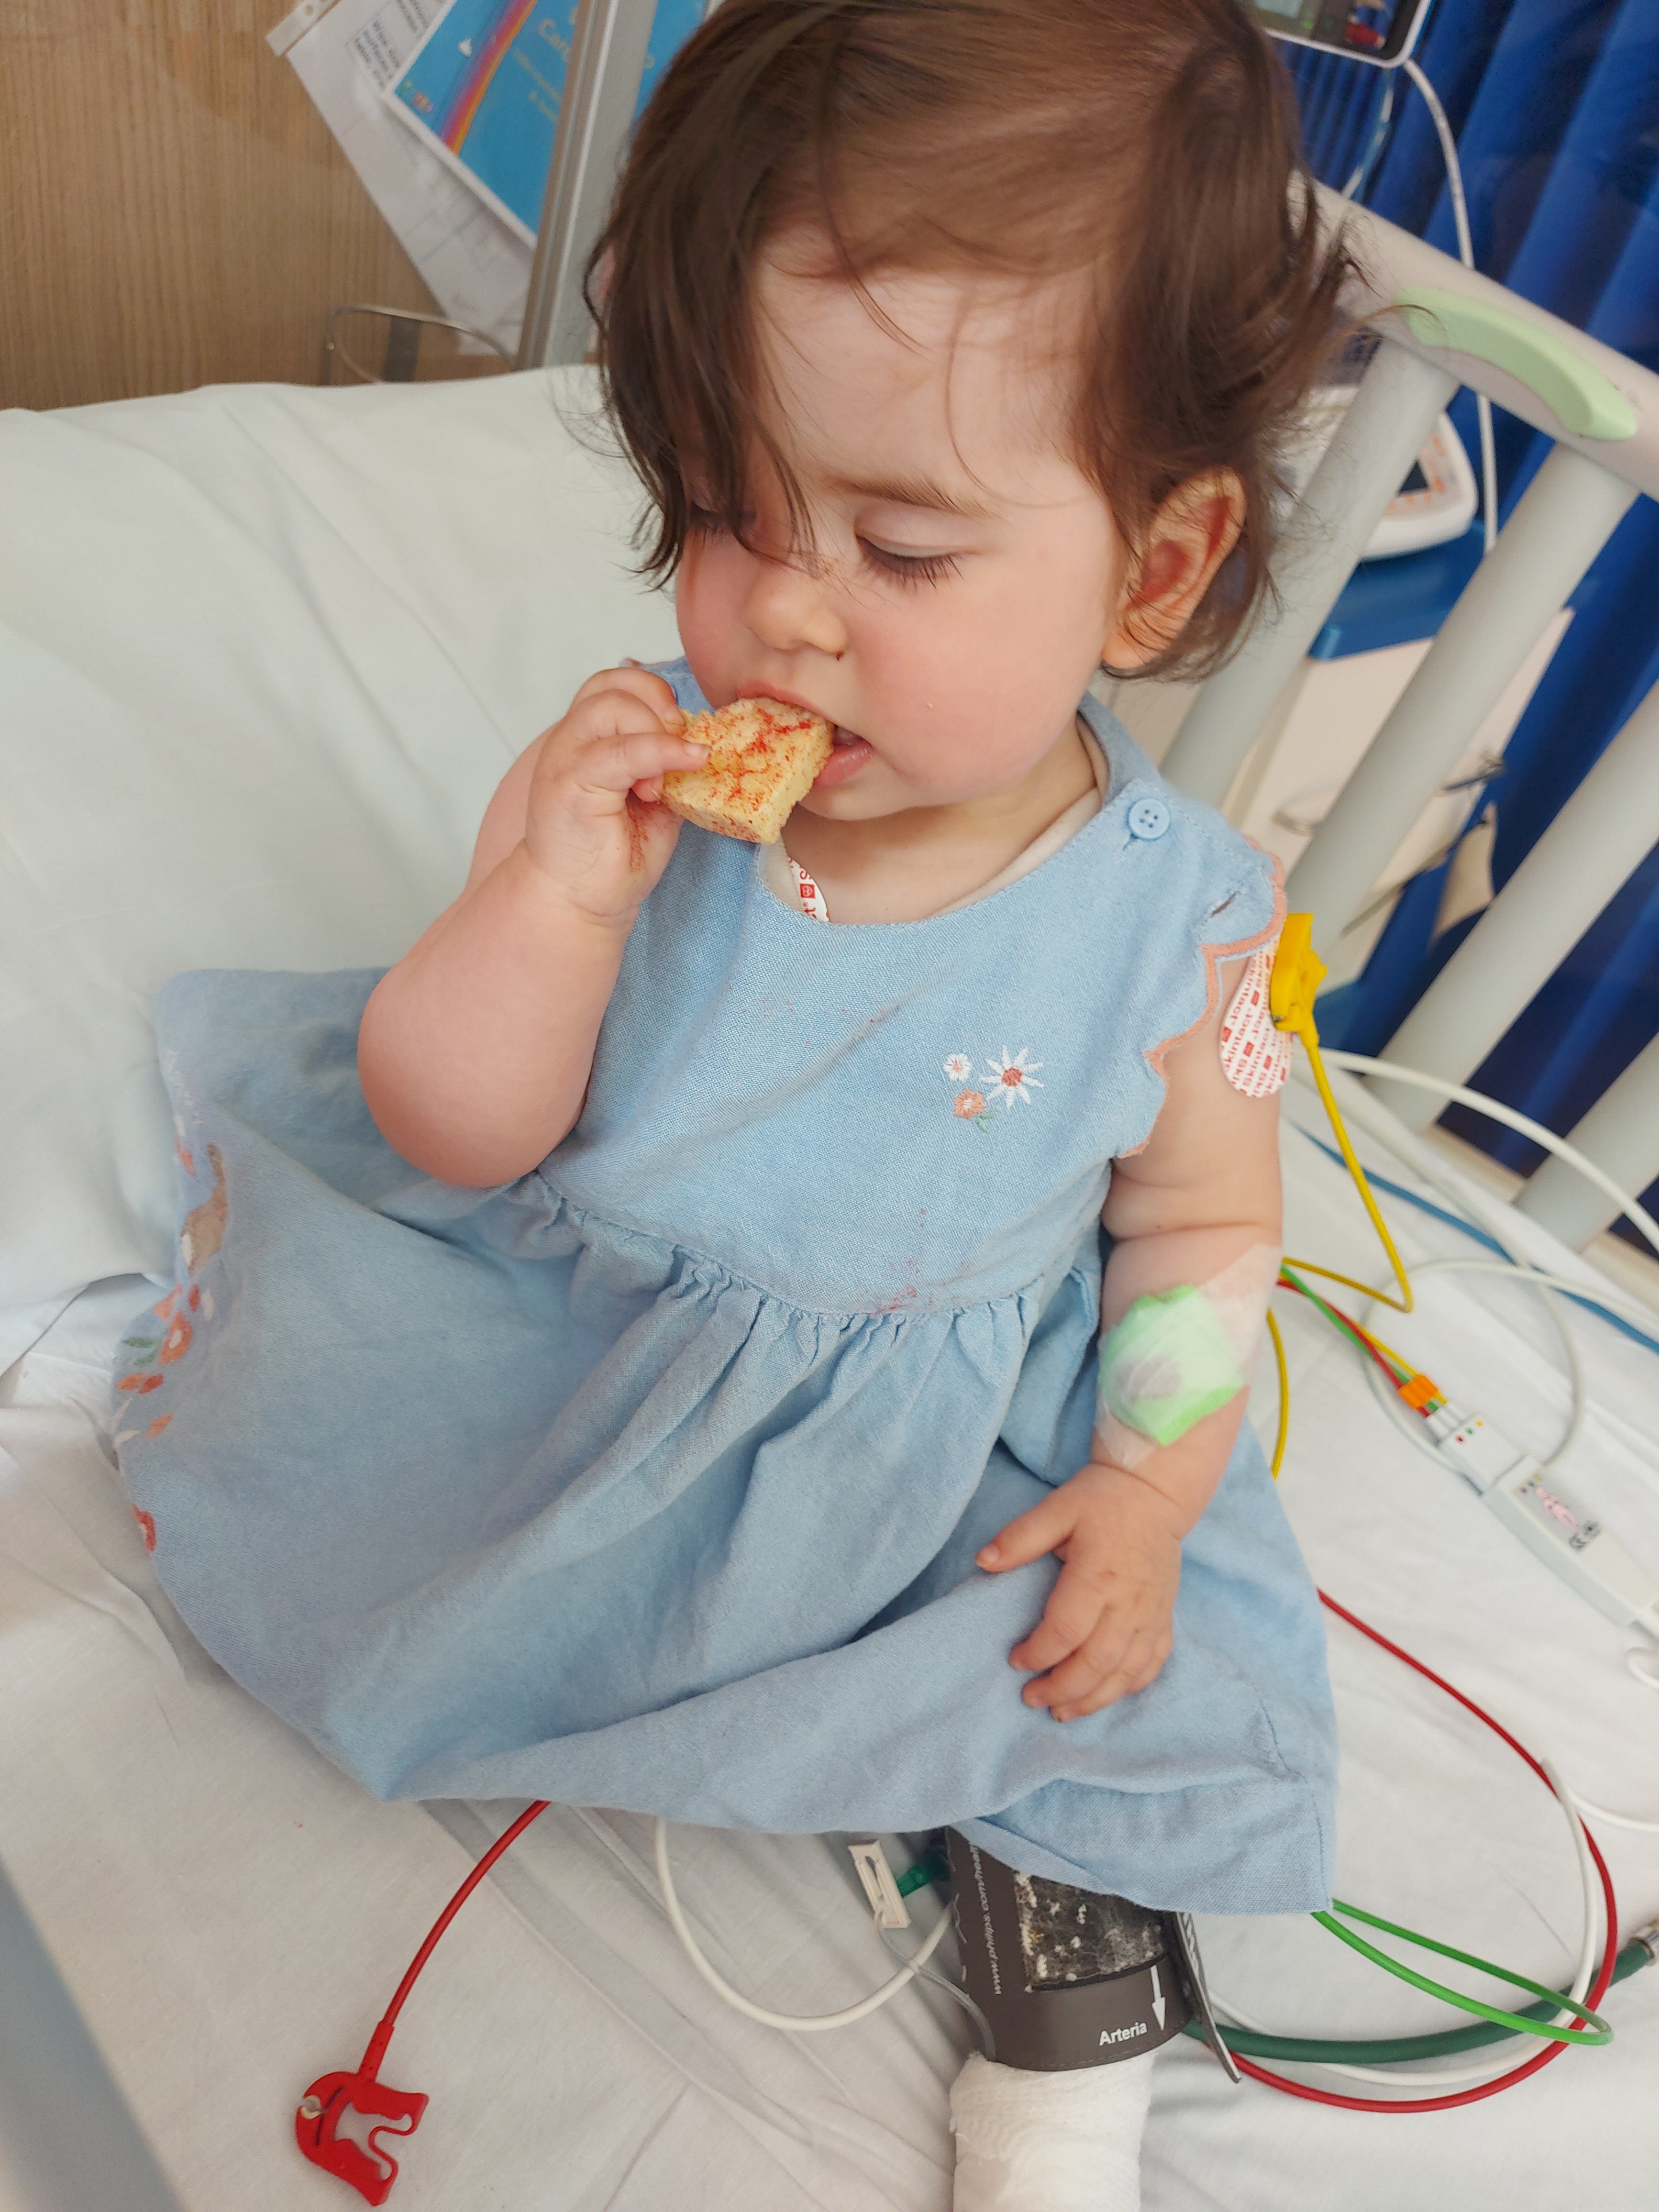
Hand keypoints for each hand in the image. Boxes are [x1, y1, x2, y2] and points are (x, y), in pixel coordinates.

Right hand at [521, 666, 708, 923]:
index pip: (615, 683)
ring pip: (611, 706)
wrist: (578, 902)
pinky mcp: (569, 784)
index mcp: (587, 740)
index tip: (681, 731)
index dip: (654, 694)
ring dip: (655, 732)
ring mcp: (565, 759)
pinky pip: (621, 751)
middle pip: (612, 683)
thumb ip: (669, 766)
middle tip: (681, 747)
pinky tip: (687, 764)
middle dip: (658, 705)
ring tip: (664, 780)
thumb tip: (706, 744)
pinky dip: (661, 752)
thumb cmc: (612, 856)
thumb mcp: (655, 801)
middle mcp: (570, 741)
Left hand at [976, 1463, 1182, 1719]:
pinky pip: (1152, 1664)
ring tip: (1062, 1712)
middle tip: (1031, 1699)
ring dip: (1093, 1699)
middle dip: (1062, 1689)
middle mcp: (1129, 1602)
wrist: (1153, 1493)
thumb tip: (982, 1561)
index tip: (1014, 1660)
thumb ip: (1020, 1537)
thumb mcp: (1056, 1508)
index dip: (1038, 1652)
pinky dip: (1128, 1687)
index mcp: (1098, 1575)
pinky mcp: (1165, 1619)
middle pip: (1097, 1662)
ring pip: (1126, 1673)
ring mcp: (1152, 1615)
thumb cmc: (1099, 1501)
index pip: (1066, 1630)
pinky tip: (1104, 1696)